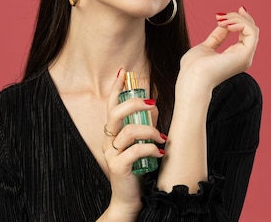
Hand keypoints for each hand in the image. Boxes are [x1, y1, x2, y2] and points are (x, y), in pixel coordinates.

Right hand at [100, 70, 165, 219]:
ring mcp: (112, 154)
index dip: (116, 88)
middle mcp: (109, 140)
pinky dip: (150, 149)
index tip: (123, 72)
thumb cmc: (137, 169)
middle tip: (152, 102)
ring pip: (127, 132)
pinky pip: (134, 151)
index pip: (111, 105)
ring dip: (149, 130)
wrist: (130, 199)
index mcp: (113, 132)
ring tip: (162, 137)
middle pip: (115, 114)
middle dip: (134, 104)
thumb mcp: (141, 143)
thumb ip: (144, 124)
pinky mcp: (118, 167)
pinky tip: (160, 152)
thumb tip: (152, 105)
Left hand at [179, 6, 258, 91]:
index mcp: (234, 56)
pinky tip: (227, 25)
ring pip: (253, 29)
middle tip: (222, 15)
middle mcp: (243, 57)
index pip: (245, 34)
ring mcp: (245, 56)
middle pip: (251, 30)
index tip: (224, 13)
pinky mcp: (245, 55)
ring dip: (237, 19)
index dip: (239, 20)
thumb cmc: (193, 68)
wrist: (192, 78)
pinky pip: (252, 32)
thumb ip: (217, 37)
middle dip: (239, 17)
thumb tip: (224, 24)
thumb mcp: (206, 47)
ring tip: (221, 21)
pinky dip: (241, 23)